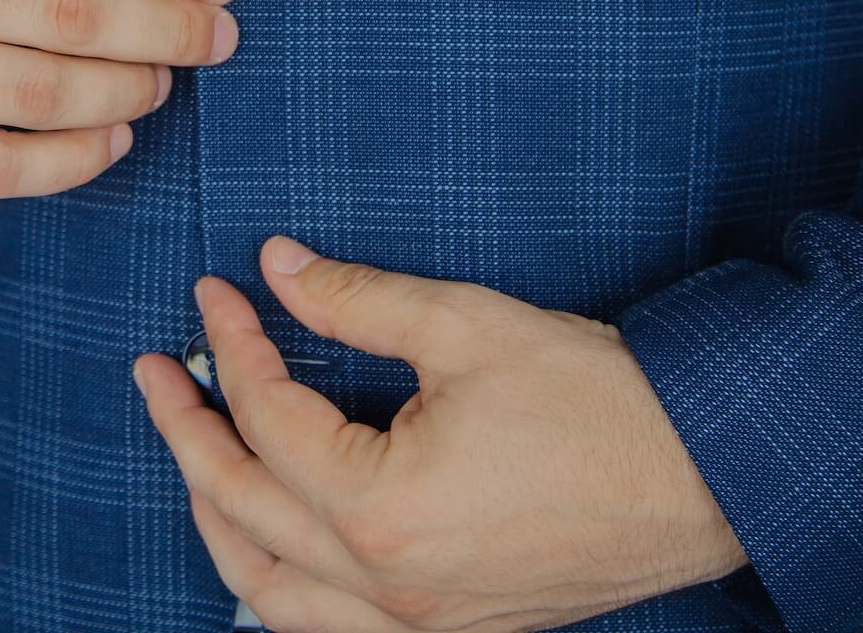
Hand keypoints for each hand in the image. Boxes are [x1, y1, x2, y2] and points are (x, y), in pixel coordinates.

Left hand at [134, 237, 748, 631]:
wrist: (706, 473)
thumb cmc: (597, 398)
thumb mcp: (466, 327)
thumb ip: (356, 300)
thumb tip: (278, 267)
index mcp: (381, 508)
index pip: (268, 418)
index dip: (232, 344)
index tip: (216, 292)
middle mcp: (387, 586)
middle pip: (244, 509)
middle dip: (186, 432)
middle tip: (156, 372)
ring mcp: (418, 624)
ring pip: (268, 595)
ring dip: (218, 521)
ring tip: (193, 456)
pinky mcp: (451, 631)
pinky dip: (278, 591)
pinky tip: (268, 549)